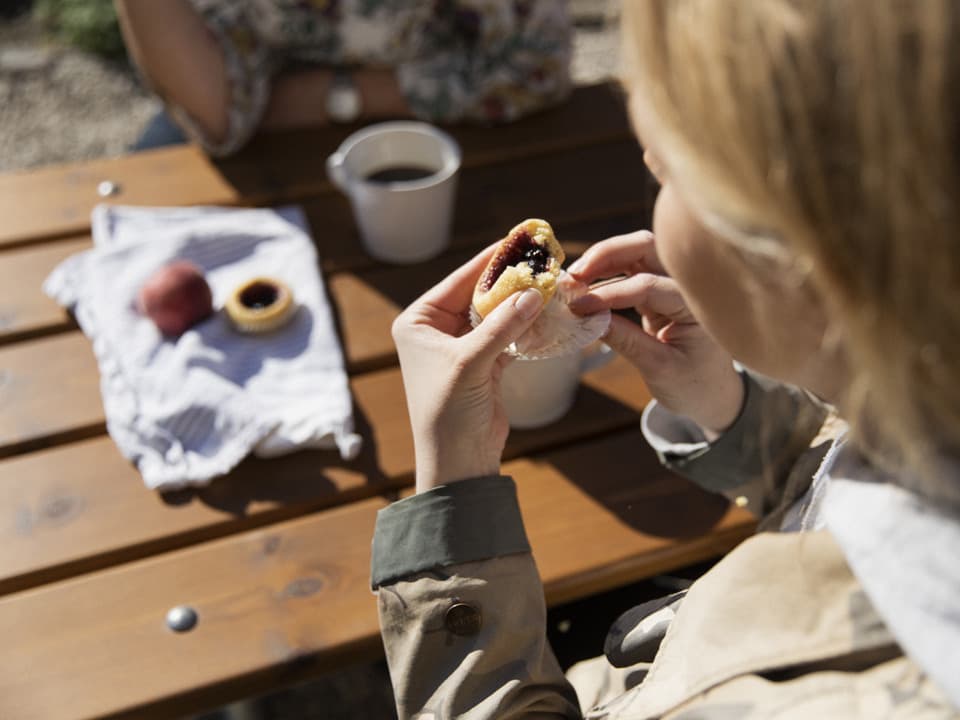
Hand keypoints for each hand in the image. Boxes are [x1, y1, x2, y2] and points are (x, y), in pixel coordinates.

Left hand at [392, 246, 543, 491]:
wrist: (458, 463)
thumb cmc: (448, 414)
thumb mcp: (470, 364)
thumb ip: (501, 326)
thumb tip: (532, 292)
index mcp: (418, 322)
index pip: (459, 280)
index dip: (491, 260)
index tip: (520, 239)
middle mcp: (437, 330)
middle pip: (480, 294)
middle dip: (512, 280)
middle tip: (543, 259)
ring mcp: (462, 346)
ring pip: (498, 313)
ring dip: (523, 303)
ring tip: (552, 282)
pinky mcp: (484, 363)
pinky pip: (509, 334)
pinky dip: (527, 326)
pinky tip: (548, 313)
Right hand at [568, 230, 743, 437]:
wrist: (711, 393)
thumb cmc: (692, 384)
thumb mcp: (658, 367)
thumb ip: (624, 340)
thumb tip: (586, 317)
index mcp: (696, 306)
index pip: (648, 286)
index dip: (609, 293)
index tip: (578, 306)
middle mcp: (688, 285)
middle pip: (646, 248)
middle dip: (606, 255)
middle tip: (573, 275)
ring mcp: (673, 283)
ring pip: (636, 251)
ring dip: (602, 260)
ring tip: (573, 279)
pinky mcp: (659, 289)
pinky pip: (631, 268)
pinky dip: (606, 272)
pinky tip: (585, 284)